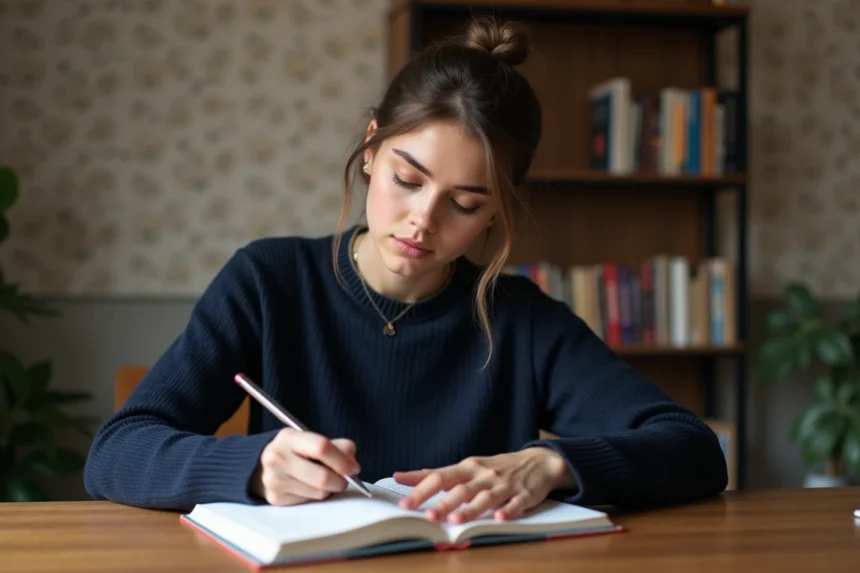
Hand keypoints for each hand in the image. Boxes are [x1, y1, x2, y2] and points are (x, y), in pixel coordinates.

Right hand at [251, 428, 360, 505]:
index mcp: (288, 438)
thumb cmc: (293, 452)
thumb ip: (336, 446)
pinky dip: (315, 496)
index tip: (354, 468)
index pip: (321, 447)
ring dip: (329, 489)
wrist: (260, 466)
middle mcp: (278, 458)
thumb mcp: (309, 440)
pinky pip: (309, 501)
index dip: (342, 460)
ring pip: (319, 492)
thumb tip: (352, 463)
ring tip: (324, 480)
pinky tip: (309, 487)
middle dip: (340, 480)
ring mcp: (275, 480)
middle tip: (345, 479)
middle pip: (322, 476)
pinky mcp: (276, 499)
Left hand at [392, 447, 575, 523]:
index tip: (404, 503)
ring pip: (485, 498)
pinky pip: (516, 504)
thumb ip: (438, 474)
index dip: (421, 489)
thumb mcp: (467, 467)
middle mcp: (483, 475)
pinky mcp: (524, 495)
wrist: (538, 461)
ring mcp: (504, 485)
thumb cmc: (496, 467)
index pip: (440, 477)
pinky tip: (500, 518)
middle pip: (461, 489)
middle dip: (444, 503)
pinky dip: (508, 511)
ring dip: (471, 510)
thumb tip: (404, 476)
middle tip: (428, 517)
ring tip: (456, 521)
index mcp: (467, 468)